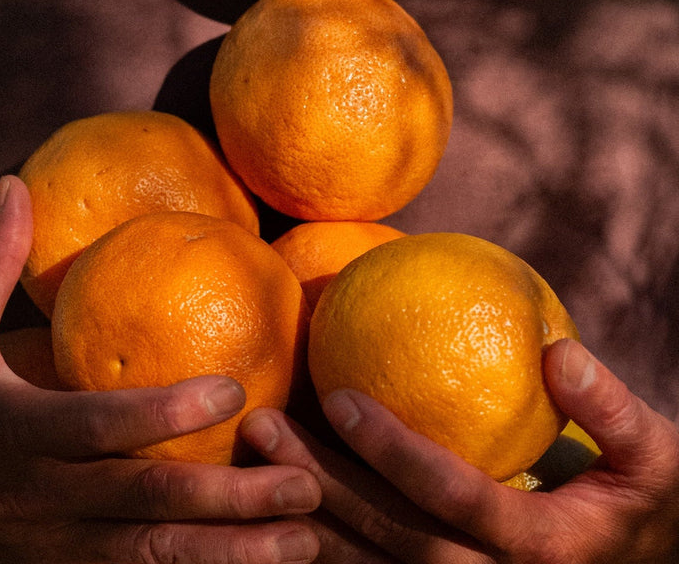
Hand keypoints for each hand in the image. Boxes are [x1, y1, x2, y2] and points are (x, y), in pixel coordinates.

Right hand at [0, 175, 320, 563]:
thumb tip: (11, 184)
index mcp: (20, 431)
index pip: (101, 424)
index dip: (166, 410)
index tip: (237, 390)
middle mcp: (46, 496)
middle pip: (148, 500)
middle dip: (231, 498)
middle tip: (308, 485)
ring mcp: (58, 545)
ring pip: (154, 556)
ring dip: (232, 552)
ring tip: (305, 538)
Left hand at [242, 339, 678, 563]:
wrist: (649, 560)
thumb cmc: (650, 499)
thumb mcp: (655, 452)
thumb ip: (610, 406)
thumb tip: (557, 352)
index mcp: (542, 551)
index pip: (454, 499)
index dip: (395, 451)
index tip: (340, 396)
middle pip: (393, 538)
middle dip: (324, 485)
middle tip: (266, 429)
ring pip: (373, 563)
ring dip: (309, 512)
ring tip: (257, 456)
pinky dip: (326, 538)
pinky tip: (280, 494)